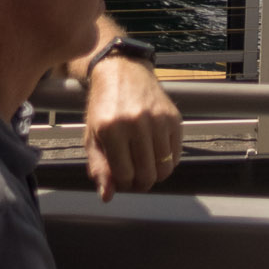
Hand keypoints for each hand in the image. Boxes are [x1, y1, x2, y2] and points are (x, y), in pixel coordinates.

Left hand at [81, 54, 181, 199]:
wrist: (122, 72)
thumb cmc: (104, 106)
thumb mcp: (92, 136)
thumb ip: (98, 168)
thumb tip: (107, 196)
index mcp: (111, 129)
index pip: (124, 176)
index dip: (123, 184)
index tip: (121, 179)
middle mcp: (136, 123)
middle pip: (147, 175)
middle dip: (140, 183)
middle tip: (134, 176)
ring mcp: (158, 119)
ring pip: (164, 168)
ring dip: (155, 174)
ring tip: (144, 165)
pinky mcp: (174, 117)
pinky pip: (176, 155)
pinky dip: (167, 161)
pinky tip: (155, 153)